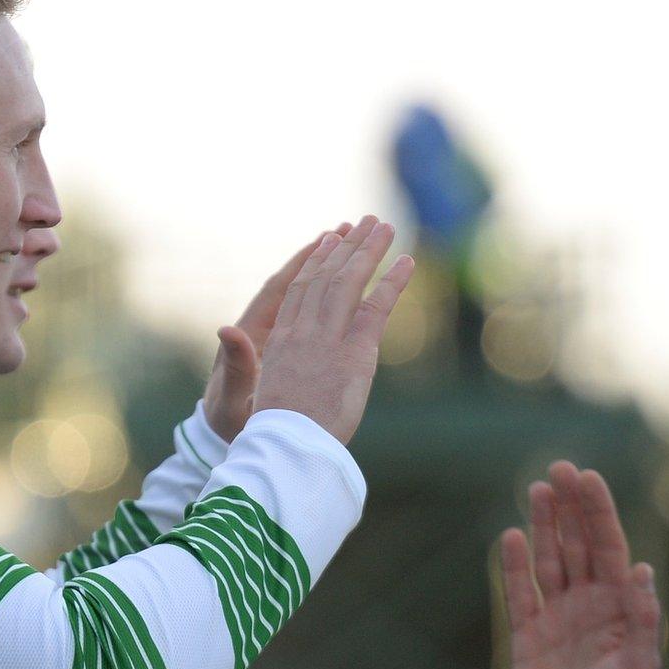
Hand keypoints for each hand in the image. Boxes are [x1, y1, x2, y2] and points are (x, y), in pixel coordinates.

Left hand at [203, 224, 348, 440]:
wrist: (236, 439)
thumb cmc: (232, 423)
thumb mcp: (233, 399)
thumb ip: (237, 367)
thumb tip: (227, 329)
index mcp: (250, 334)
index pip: (282, 288)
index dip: (305, 262)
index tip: (329, 238)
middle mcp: (263, 327)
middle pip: (299, 280)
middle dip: (327, 253)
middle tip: (355, 225)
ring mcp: (277, 335)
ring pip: (307, 291)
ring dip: (330, 264)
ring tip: (356, 238)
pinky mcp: (285, 346)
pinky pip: (310, 309)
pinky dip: (328, 289)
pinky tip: (350, 278)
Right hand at [250, 216, 414, 444]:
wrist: (285, 446)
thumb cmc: (274, 432)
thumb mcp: (261, 393)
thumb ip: (268, 367)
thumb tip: (260, 349)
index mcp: (281, 341)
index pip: (300, 290)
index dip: (316, 262)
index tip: (328, 239)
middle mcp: (304, 332)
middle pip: (327, 277)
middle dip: (347, 246)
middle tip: (364, 222)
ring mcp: (329, 339)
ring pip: (350, 282)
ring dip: (369, 251)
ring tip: (385, 226)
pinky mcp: (355, 352)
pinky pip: (377, 308)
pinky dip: (393, 283)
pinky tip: (407, 262)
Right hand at [499, 462, 663, 668]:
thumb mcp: (642, 665)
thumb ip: (642, 619)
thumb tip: (644, 571)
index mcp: (621, 605)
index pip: (609, 546)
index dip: (598, 512)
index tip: (590, 477)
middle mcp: (589, 604)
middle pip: (576, 544)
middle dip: (570, 506)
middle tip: (560, 467)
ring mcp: (557, 618)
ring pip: (548, 560)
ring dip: (543, 525)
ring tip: (538, 488)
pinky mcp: (529, 636)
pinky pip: (520, 593)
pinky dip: (514, 565)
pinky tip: (510, 535)